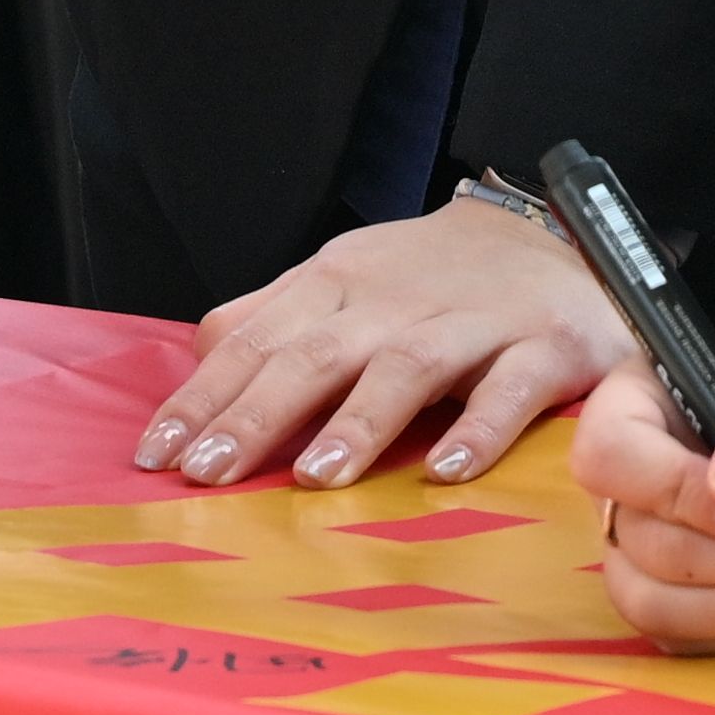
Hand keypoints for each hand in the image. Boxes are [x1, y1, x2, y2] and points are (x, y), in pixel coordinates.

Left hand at [136, 193, 630, 491]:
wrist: (559, 236)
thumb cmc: (434, 278)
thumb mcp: (346, 282)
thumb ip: (273, 319)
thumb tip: (196, 357)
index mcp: (338, 285)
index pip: (256, 339)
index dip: (205, 397)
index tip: (155, 454)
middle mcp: (395, 301)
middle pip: (316, 354)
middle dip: (257, 414)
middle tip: (207, 475)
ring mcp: (472, 323)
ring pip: (407, 367)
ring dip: (360, 421)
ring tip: (315, 477)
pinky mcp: (544, 348)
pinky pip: (510, 390)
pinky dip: (479, 429)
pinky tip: (447, 471)